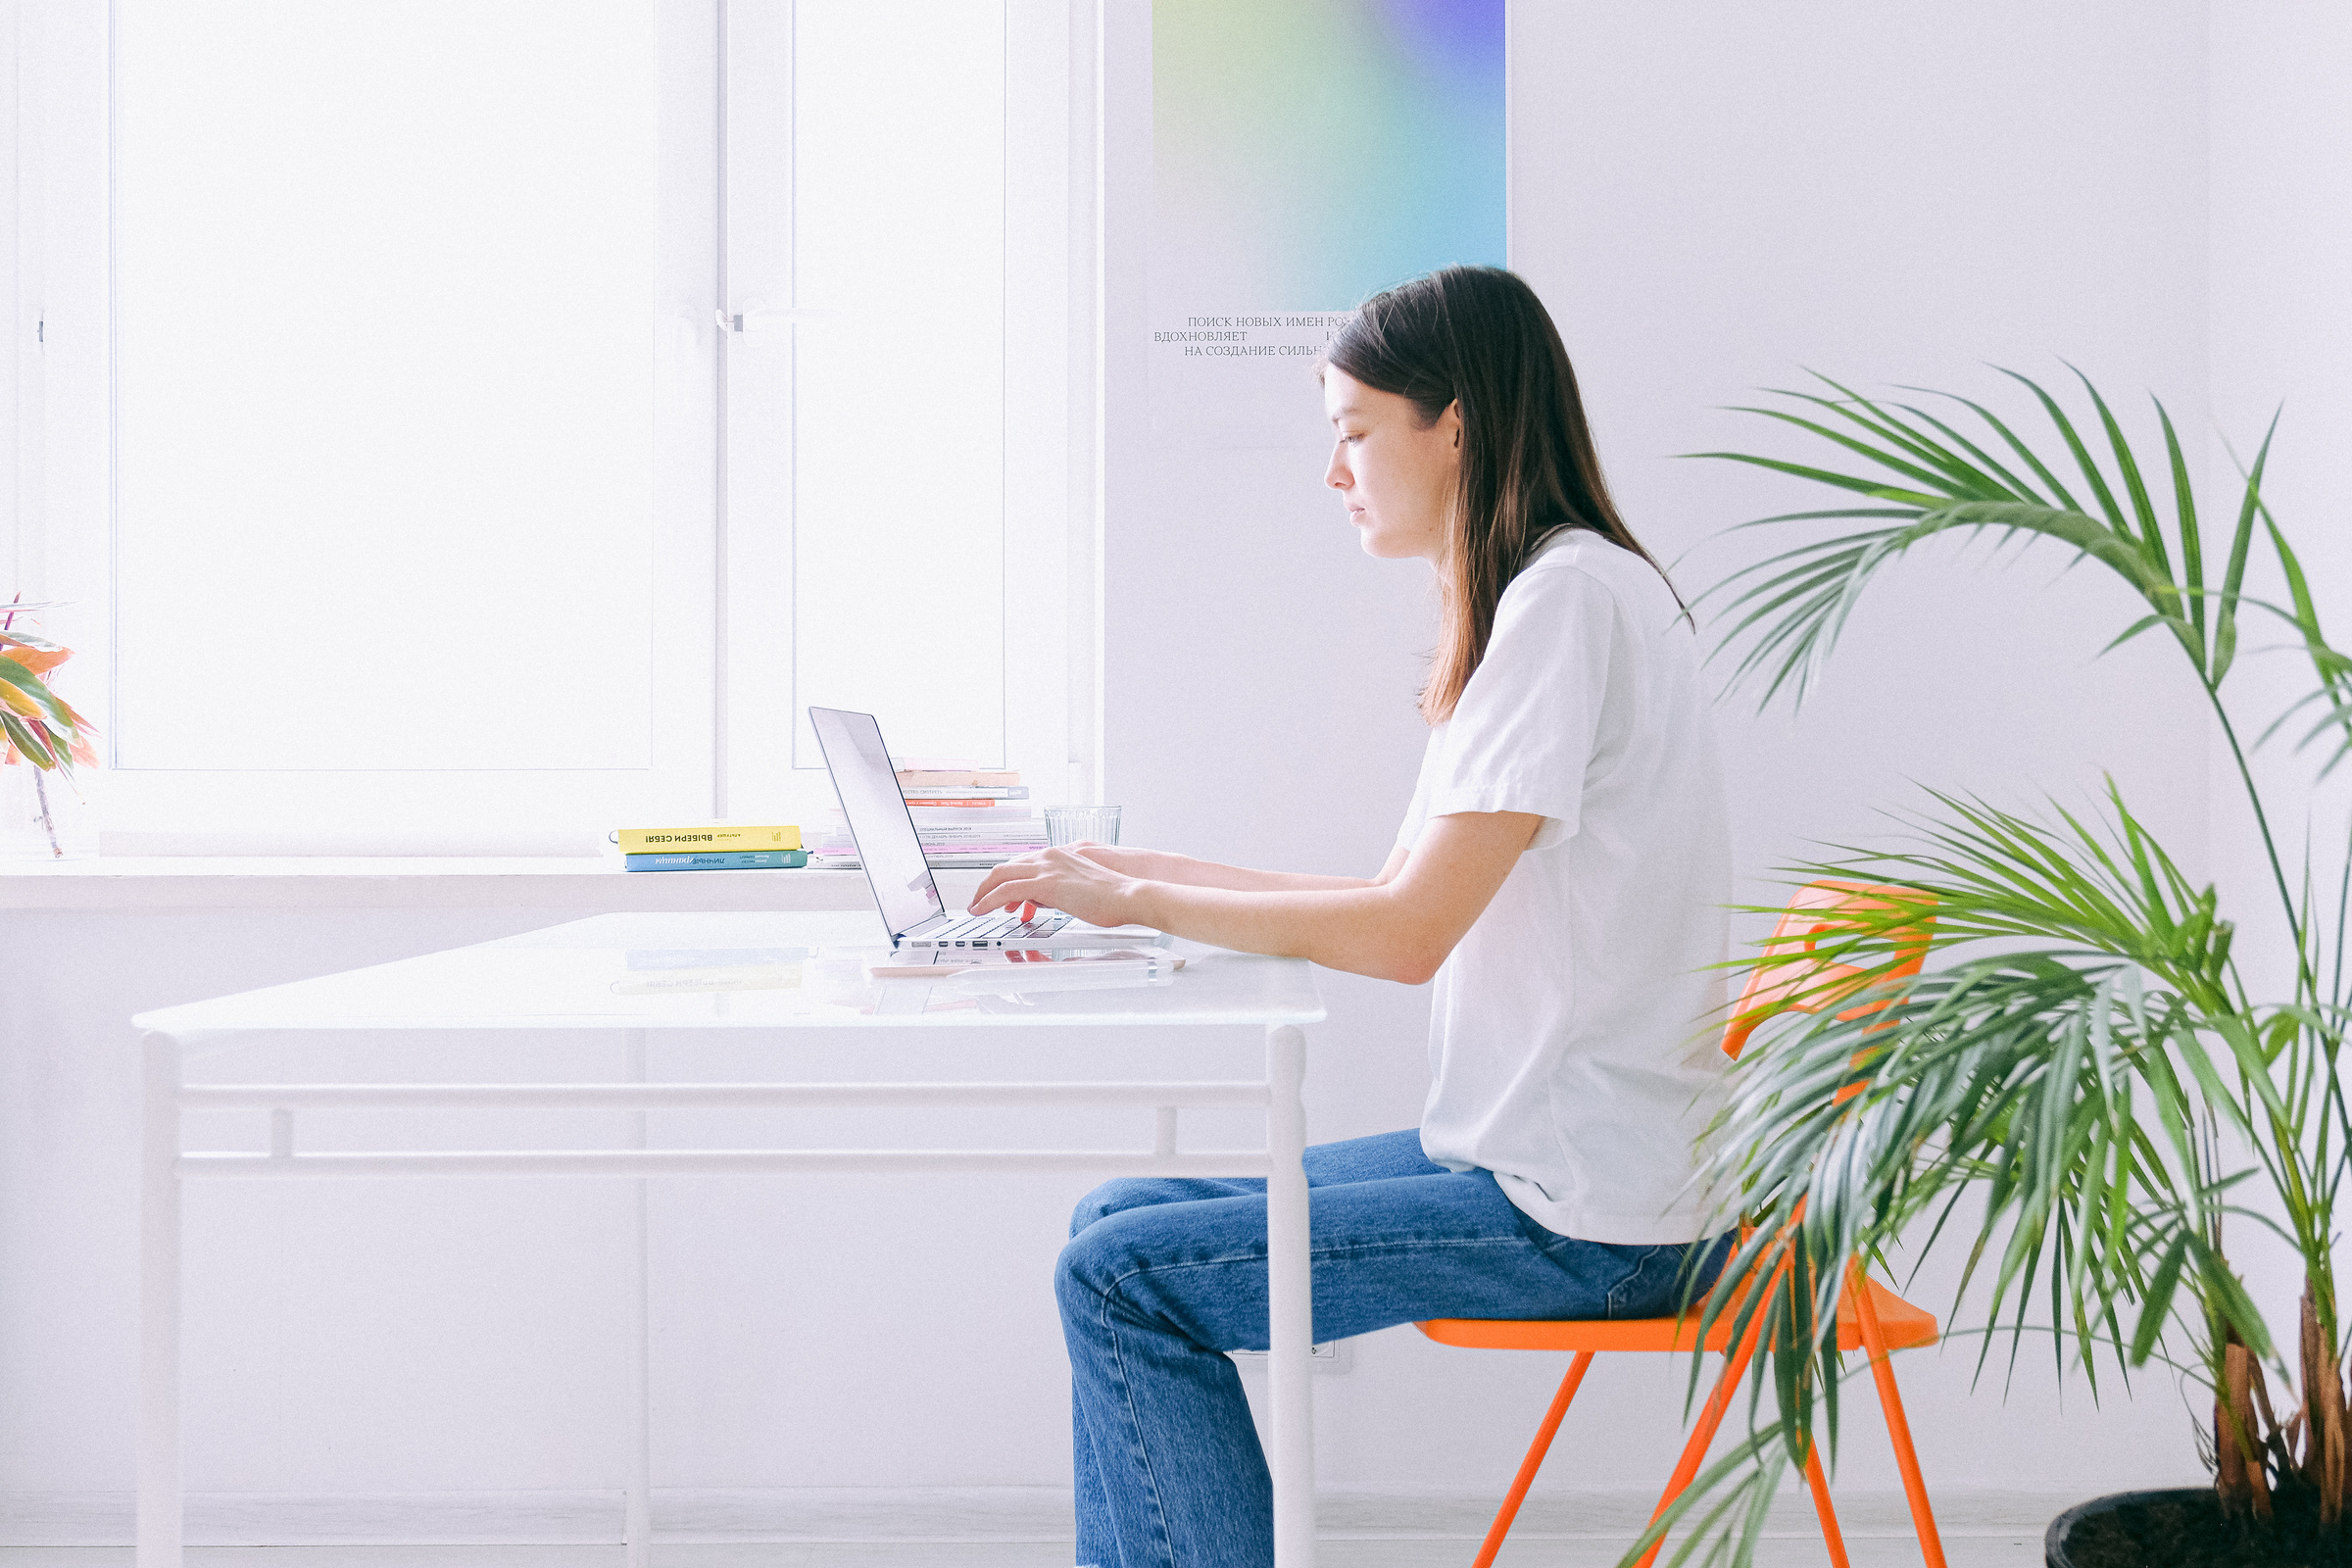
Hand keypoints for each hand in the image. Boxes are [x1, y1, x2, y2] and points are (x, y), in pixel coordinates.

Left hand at [970, 844, 1144, 927]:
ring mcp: (1046, 868)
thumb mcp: (1078, 889)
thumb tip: (1042, 901)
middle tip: (979, 899)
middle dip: (987, 884)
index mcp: (1059, 855)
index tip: (997, 894)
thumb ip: (1057, 891)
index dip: (1005, 879)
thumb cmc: (1112, 896)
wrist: (1128, 895)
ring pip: (1000, 875)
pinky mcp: (1045, 884)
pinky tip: (981, 910)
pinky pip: (1006, 891)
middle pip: (1005, 866)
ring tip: (975, 907)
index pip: (1021, 863)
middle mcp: (1049, 856)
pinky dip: (988, 900)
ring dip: (983, 892)